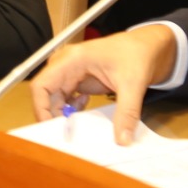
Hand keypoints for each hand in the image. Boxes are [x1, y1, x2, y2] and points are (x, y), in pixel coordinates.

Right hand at [29, 25, 178, 144]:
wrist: (146, 47)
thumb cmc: (135, 55)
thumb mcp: (133, 84)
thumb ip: (127, 113)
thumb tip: (123, 139)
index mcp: (71, 59)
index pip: (41, 85)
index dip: (41, 108)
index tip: (51, 129)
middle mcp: (64, 65)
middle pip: (47, 95)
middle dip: (54, 116)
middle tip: (68, 135)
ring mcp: (69, 73)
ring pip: (55, 99)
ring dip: (64, 115)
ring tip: (78, 126)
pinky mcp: (77, 80)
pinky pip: (65, 99)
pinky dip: (72, 110)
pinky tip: (85, 110)